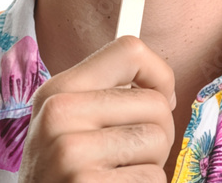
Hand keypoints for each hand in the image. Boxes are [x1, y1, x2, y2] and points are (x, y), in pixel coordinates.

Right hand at [18, 35, 176, 181]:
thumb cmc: (62, 175)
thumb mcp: (66, 125)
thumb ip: (106, 97)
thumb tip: (164, 87)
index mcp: (57, 90)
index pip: (130, 51)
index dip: (159, 74)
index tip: (160, 96)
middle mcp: (59, 115)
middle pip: (156, 103)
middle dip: (157, 133)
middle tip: (129, 155)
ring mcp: (71, 153)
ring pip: (159, 141)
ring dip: (149, 165)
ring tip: (116, 176)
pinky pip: (153, 178)